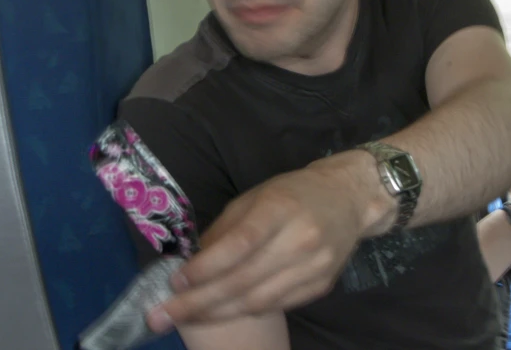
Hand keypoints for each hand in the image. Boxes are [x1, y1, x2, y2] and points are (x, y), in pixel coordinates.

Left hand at [146, 150, 386, 331]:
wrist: (348, 199)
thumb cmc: (294, 192)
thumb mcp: (256, 196)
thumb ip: (225, 229)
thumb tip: (191, 263)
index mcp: (279, 208)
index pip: (239, 244)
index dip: (205, 267)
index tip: (174, 281)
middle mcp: (300, 239)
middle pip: (243, 280)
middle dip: (197, 302)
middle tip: (161, 316)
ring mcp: (314, 266)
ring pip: (257, 302)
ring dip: (216, 313)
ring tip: (186, 317)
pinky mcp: (321, 286)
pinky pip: (276, 306)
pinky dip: (245, 312)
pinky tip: (223, 312)